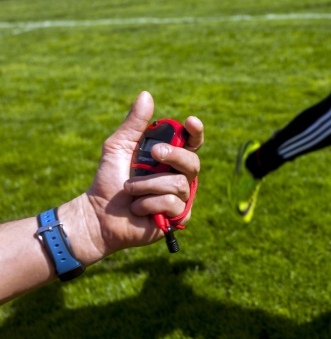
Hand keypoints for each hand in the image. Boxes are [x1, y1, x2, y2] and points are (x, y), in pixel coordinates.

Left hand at [59, 91, 203, 265]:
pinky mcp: (178, 217)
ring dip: (147, 186)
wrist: (99, 214)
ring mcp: (182, 198)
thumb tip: (146, 95)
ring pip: (179, 184)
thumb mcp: (119, 146)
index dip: (196, 132)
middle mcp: (180, 177)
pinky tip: (138, 209)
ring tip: (129, 191)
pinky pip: (173, 204)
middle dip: (174, 155)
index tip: (190, 121)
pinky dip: (149, 203)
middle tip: (154, 153)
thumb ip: (134, 124)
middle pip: (193, 162)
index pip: (192, 143)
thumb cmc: (109, 180)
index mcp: (170, 158)